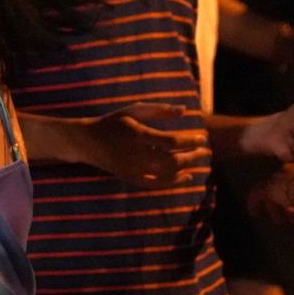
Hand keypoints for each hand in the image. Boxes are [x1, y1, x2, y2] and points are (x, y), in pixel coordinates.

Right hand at [79, 103, 208, 187]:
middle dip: (193, 156)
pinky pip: (156, 184)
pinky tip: (186, 176)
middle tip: (206, 151)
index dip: (190, 141)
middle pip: (172, 161)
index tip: (203, 137)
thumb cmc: (114, 122)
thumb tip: (185, 110)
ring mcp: (132, 169)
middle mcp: (135, 154)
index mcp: (137, 135)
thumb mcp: (133, 110)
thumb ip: (159, 110)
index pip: (171, 142)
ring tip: (198, 161)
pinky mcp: (130, 178)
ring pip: (166, 174)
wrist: (87, 141)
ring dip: (186, 168)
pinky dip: (173, 182)